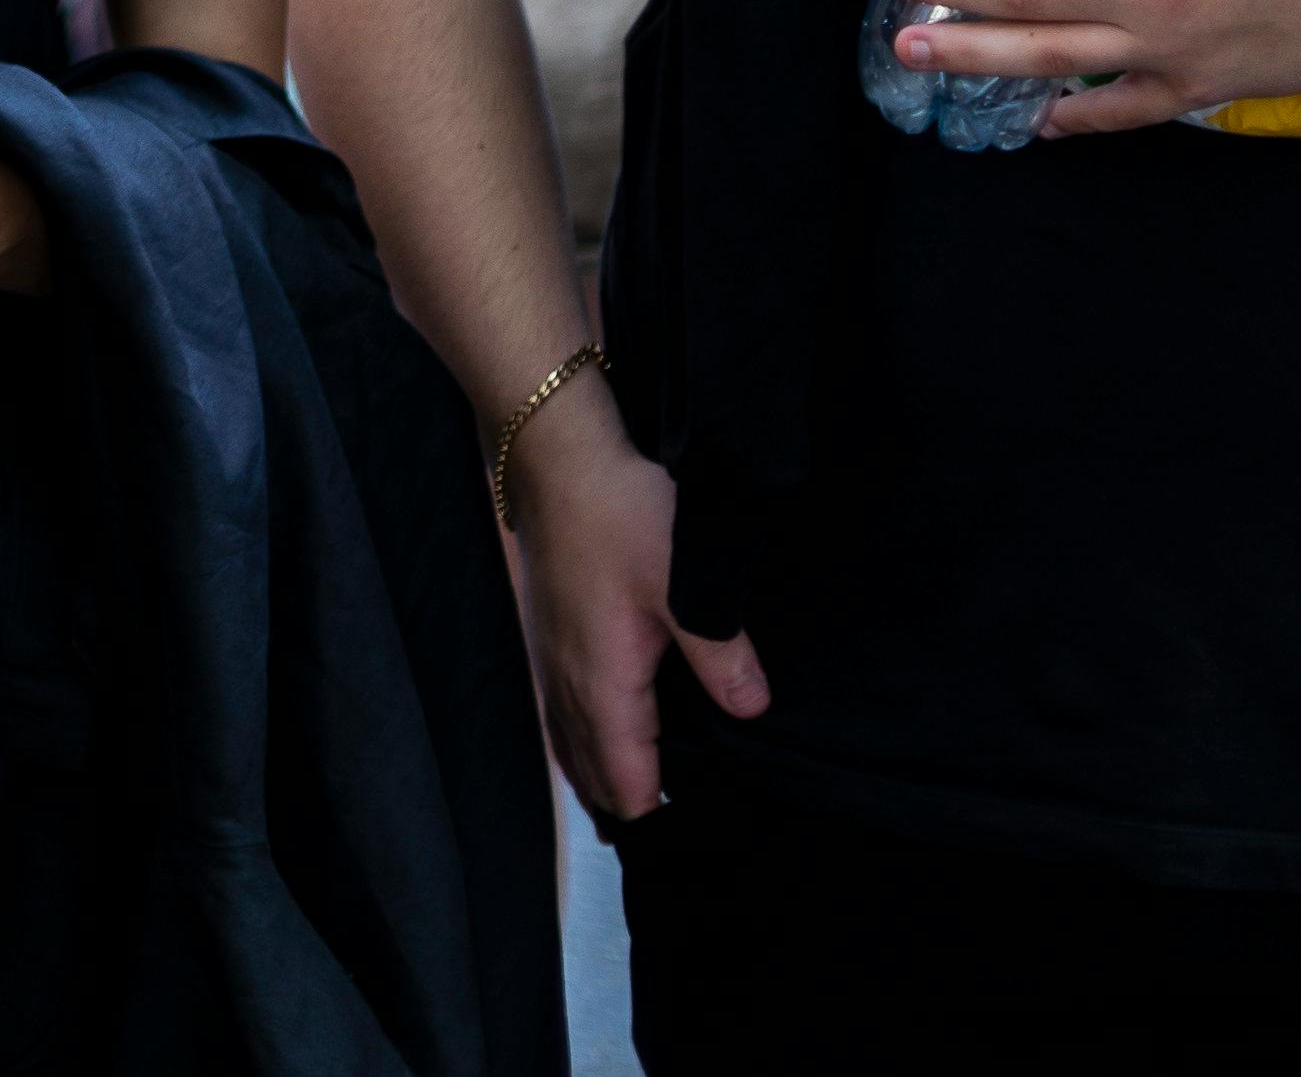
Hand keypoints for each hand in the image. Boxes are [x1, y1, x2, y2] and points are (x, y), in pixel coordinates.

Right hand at [501, 389, 769, 819]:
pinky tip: (598, 737)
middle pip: (589, 773)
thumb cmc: (620, 516)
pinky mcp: (549, 634)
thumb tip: (752, 713)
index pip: (623, 779)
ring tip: (631, 812)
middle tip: (672, 843)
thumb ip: (720, 656)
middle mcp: (566, 683)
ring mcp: (550, 658)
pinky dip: (581, 744)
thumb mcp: (685, 584)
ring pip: (569, 745)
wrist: (557, 455)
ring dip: (599, 779)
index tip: (692, 844)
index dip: (654, 818)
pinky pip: (560, 714)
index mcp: (601, 683)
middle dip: (623, 810)